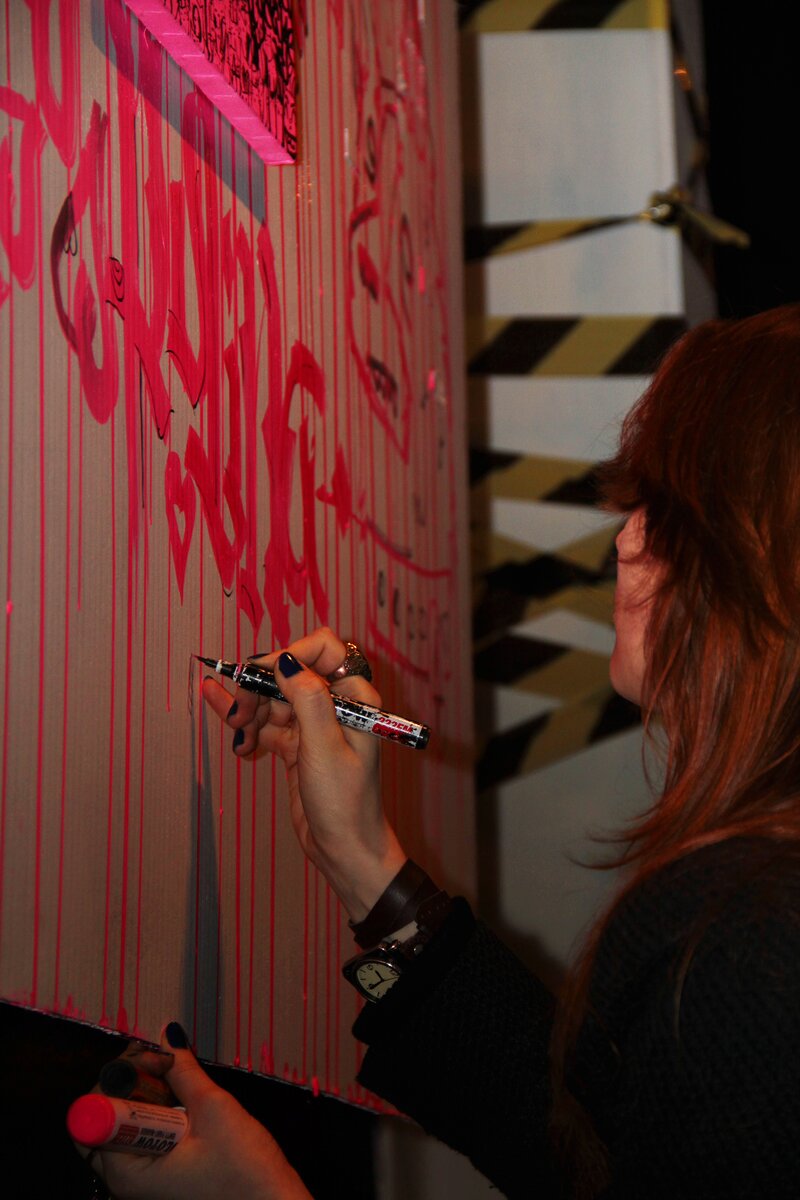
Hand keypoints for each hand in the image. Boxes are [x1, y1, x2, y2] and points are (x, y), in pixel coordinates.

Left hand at [73, 1027, 310, 1199]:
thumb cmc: (246, 1173)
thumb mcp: (214, 1111)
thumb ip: (184, 1072)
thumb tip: (167, 1038)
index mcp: (128, 1171)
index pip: (93, 1115)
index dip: (120, 1078)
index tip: (154, 1061)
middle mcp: (125, 1179)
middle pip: (103, 1116)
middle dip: (131, 1081)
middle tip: (167, 1063)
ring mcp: (140, 1178)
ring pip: (122, 1122)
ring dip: (145, 1092)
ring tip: (177, 1077)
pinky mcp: (156, 1173)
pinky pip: (140, 1134)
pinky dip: (155, 1110)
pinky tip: (180, 1099)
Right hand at [201, 627, 406, 920]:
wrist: (344, 851)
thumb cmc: (345, 802)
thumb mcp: (324, 748)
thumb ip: (307, 699)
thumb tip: (286, 659)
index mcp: (354, 697)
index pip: (322, 649)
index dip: (289, 655)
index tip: (260, 675)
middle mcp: (335, 705)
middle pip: (289, 674)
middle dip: (261, 689)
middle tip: (240, 716)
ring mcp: (314, 725)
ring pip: (273, 699)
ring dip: (250, 712)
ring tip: (239, 739)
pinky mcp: (296, 746)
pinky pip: (267, 724)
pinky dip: (249, 729)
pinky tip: (233, 737)